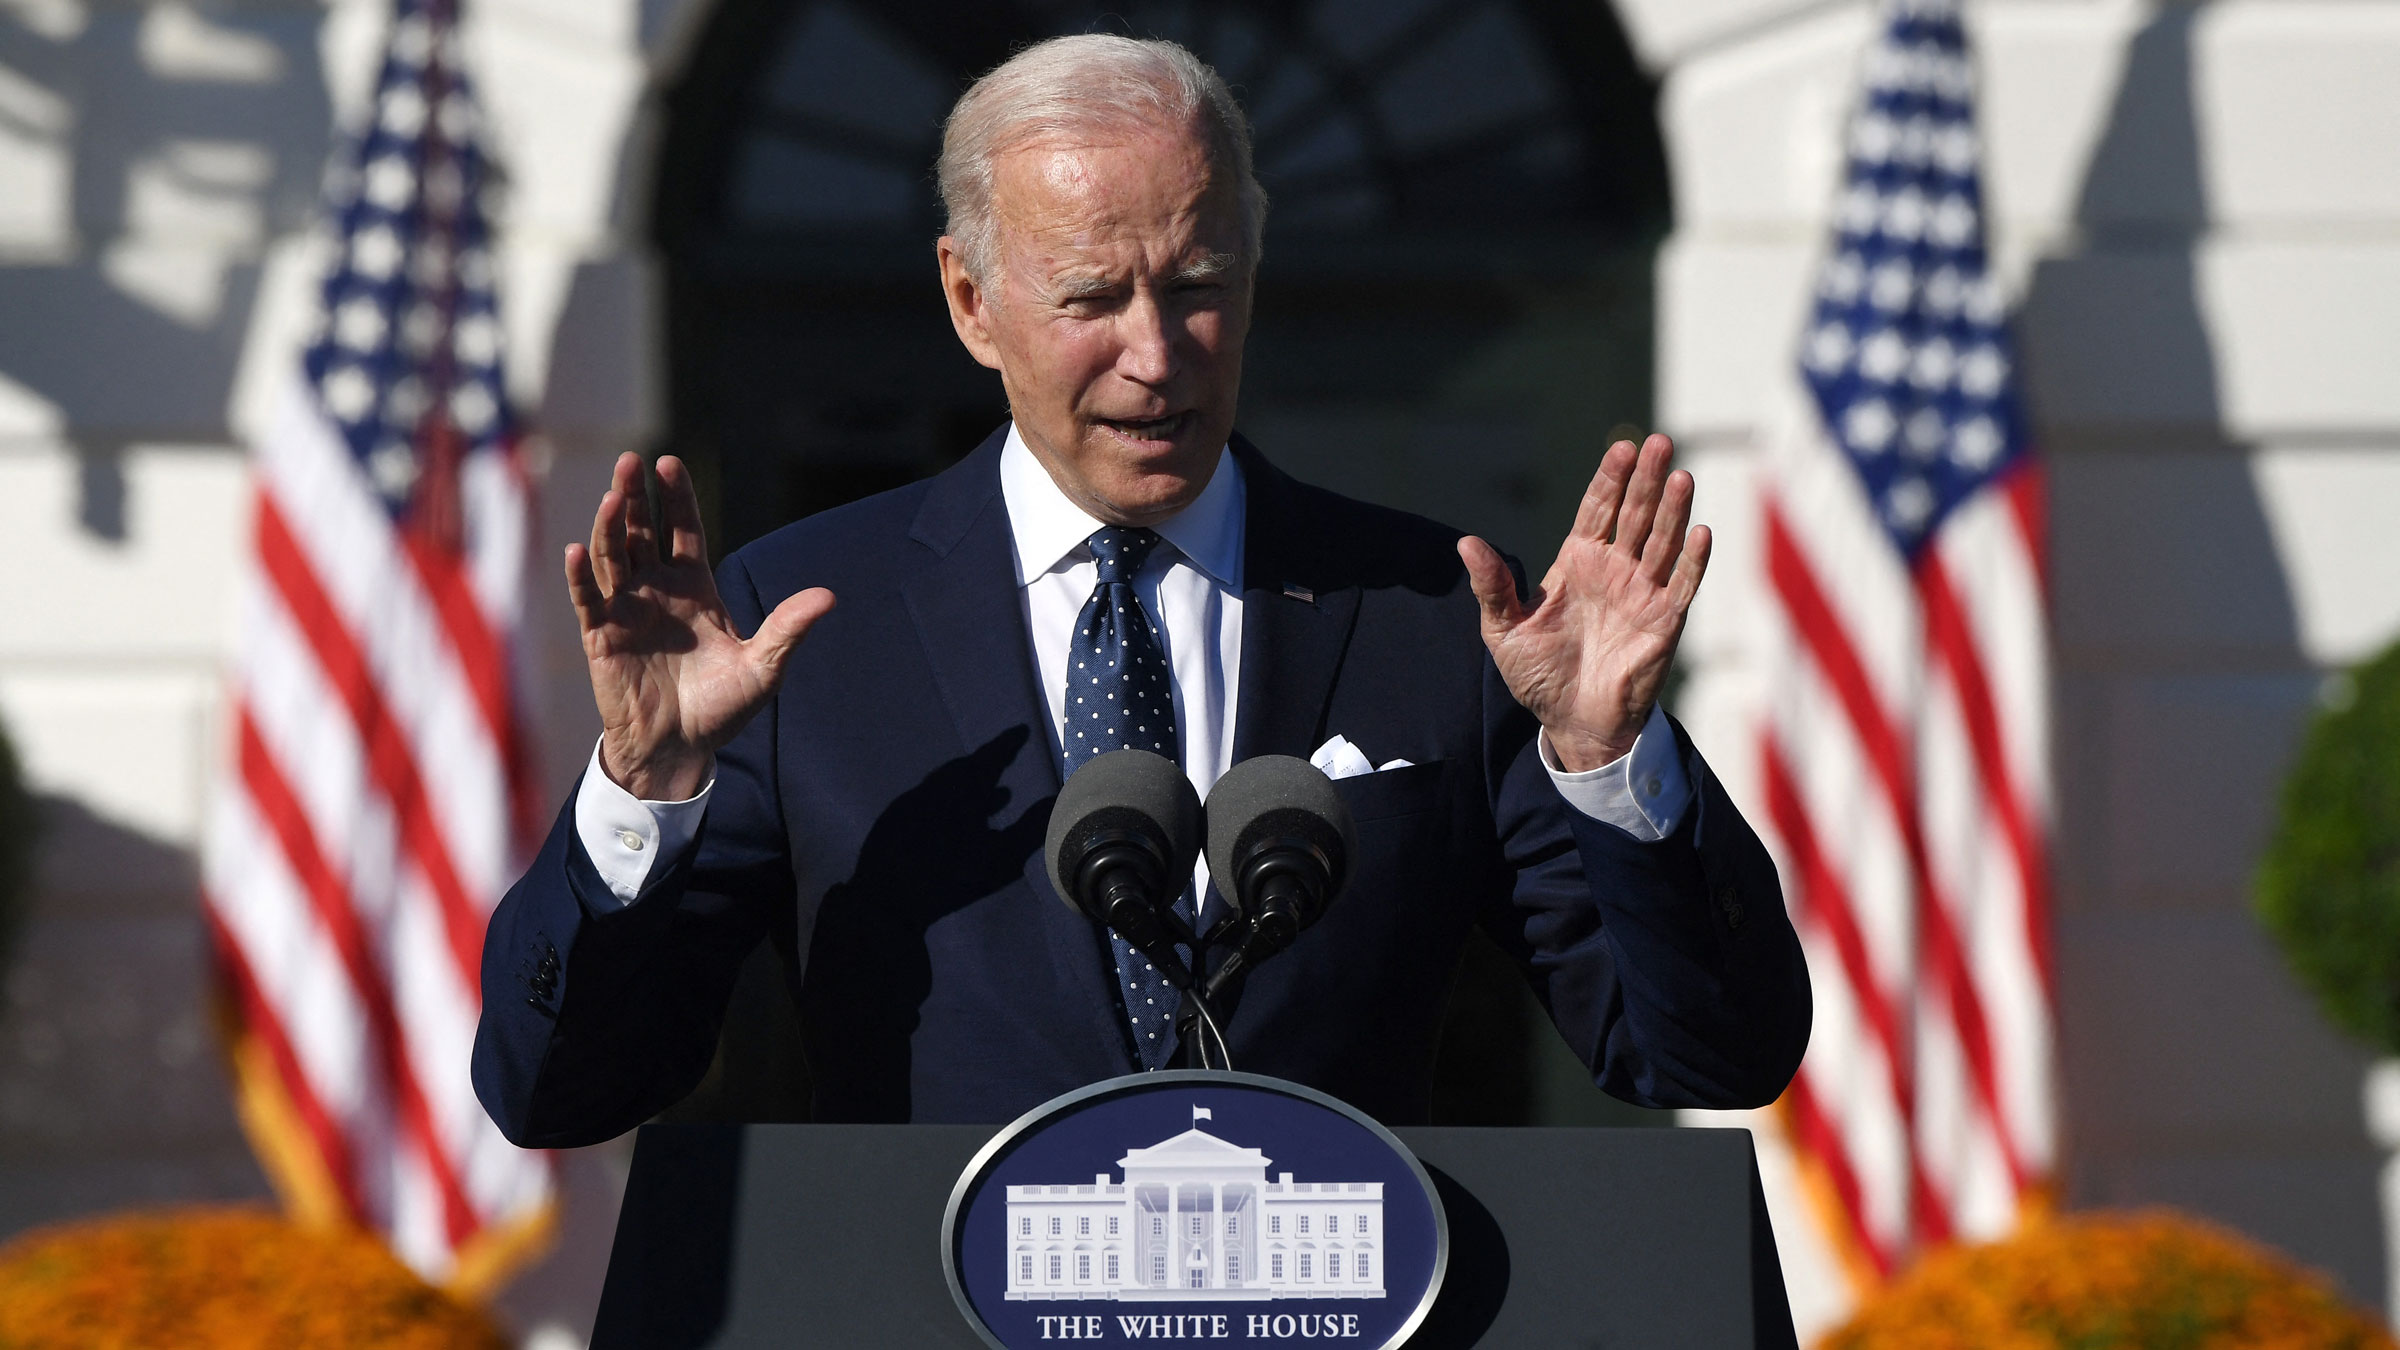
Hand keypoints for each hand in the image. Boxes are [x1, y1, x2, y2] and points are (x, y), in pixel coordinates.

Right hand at [565, 452, 835, 799]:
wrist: (681, 749)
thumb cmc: (723, 708)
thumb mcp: (763, 668)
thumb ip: (787, 629)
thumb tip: (829, 597)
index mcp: (695, 587)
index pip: (684, 529)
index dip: (676, 498)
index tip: (670, 463)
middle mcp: (657, 589)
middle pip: (642, 531)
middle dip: (636, 496)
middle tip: (632, 461)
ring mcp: (627, 609)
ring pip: (612, 557)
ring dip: (608, 526)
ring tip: (612, 495)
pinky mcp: (601, 636)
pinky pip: (588, 600)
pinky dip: (581, 576)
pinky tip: (576, 550)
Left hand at [1458, 433, 1708, 772]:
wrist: (1572, 722)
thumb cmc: (1538, 675)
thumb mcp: (1504, 630)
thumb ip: (1492, 586)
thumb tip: (1466, 543)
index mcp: (1577, 562)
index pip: (1598, 509)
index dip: (1610, 479)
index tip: (1621, 448)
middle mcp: (1614, 569)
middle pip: (1635, 515)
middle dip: (1646, 479)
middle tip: (1658, 442)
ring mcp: (1642, 593)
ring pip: (1662, 542)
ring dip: (1673, 511)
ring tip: (1681, 477)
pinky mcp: (1664, 622)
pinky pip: (1681, 585)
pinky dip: (1693, 561)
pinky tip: (1701, 533)